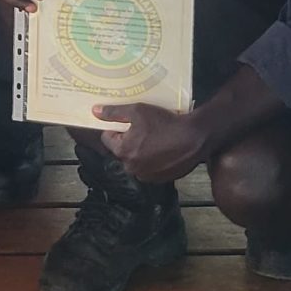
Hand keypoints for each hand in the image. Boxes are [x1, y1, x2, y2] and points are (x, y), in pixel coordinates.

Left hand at [93, 104, 211, 183]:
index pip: (108, 138)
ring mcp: (147, 175)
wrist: (195, 137)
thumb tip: (94, 112)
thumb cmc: (165, 123)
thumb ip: (114, 112)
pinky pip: (150, 167)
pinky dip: (154, 159)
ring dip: (142, 151)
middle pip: (122, 150)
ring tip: (157, 138)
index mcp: (123, 151)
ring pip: (136, 160)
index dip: (117, 128)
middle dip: (129, 140)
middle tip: (145, 128)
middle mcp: (132, 168)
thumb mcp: (138, 111)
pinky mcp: (160, 179)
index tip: (131, 122)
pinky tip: (164, 149)